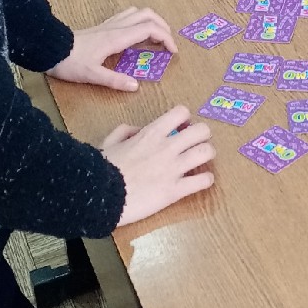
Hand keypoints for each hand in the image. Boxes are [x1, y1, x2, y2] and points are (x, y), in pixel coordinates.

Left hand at [47, 7, 178, 91]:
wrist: (49, 48)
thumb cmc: (70, 62)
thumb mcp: (92, 75)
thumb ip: (114, 81)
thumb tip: (135, 86)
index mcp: (117, 38)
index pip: (149, 29)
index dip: (165, 38)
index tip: (172, 52)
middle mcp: (116, 27)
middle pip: (147, 15)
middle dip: (163, 26)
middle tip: (168, 44)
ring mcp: (109, 24)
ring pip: (137, 12)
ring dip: (151, 21)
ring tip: (156, 38)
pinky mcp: (102, 26)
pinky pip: (127, 16)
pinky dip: (139, 21)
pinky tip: (136, 35)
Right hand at [101, 106, 214, 223]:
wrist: (100, 194)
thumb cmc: (102, 167)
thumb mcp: (110, 141)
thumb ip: (125, 131)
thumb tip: (138, 130)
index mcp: (151, 133)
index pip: (181, 113)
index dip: (185, 120)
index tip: (181, 129)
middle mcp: (167, 147)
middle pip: (202, 130)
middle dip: (202, 136)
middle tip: (195, 144)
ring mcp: (174, 168)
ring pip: (207, 152)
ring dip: (207, 155)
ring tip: (201, 162)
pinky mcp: (176, 190)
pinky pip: (204, 181)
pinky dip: (205, 180)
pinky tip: (199, 181)